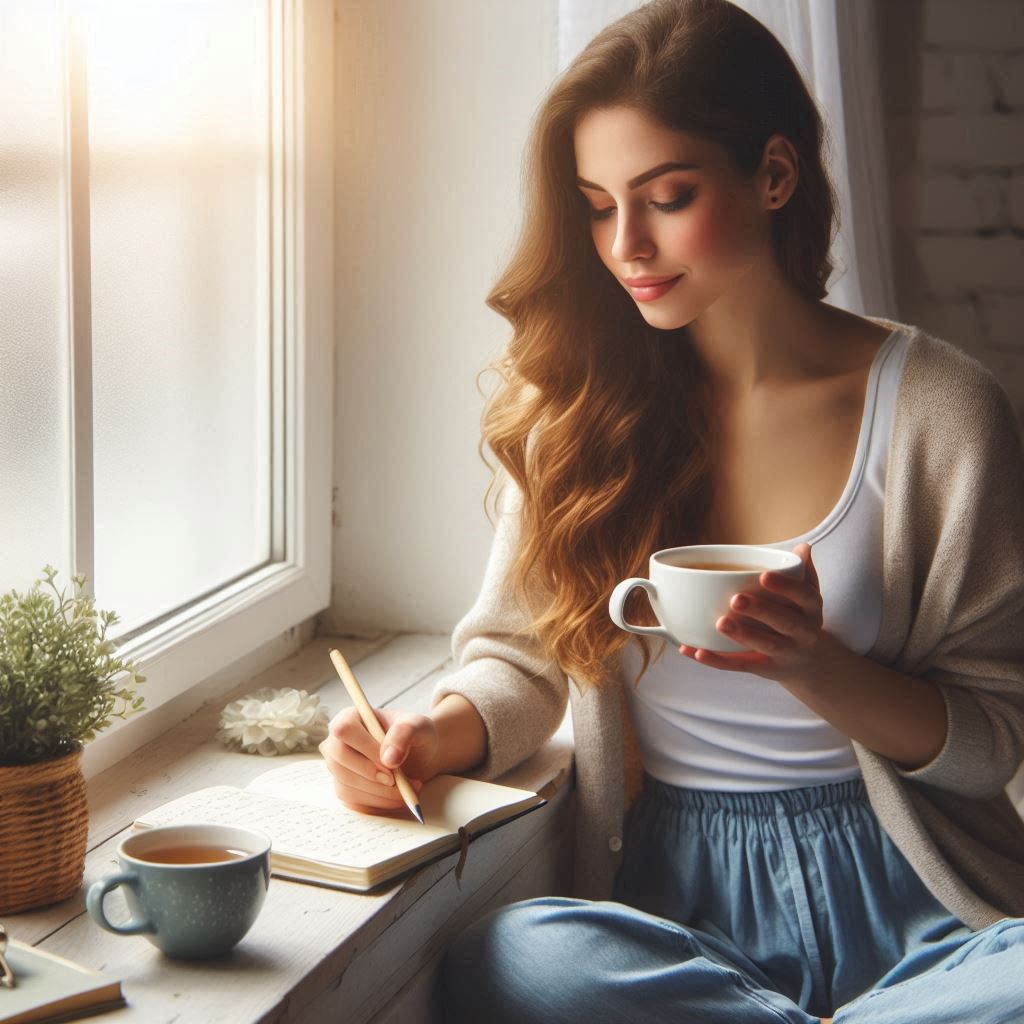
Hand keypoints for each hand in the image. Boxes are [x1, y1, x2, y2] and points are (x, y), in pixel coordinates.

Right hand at [319, 706, 440, 814]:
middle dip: (371, 775)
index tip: (391, 763)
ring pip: (347, 784)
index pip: (344, 730)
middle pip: (339, 759)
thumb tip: (388, 758)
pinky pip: (354, 801)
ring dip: (380, 793)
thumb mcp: (419, 726)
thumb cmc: (416, 735)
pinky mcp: (345, 788)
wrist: (421, 755)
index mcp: (352, 717)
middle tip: (397, 781)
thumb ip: (405, 733)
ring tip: (408, 787)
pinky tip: (398, 796)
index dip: (366, 748)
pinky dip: (379, 802)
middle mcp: (338, 741)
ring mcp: (338, 766)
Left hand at [678, 542, 827, 684]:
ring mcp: (786, 653)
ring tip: (720, 623)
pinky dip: (718, 660)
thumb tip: (803, 547)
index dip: (786, 587)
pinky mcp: (766, 669)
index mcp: (811, 609)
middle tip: (736, 599)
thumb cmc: (798, 616)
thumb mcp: (806, 595)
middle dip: (761, 611)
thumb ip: (802, 571)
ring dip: (742, 635)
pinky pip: (741, 665)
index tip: (763, 576)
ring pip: (765, 646)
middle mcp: (804, 633)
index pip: (804, 596)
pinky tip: (697, 651)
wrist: (807, 662)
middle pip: (785, 622)